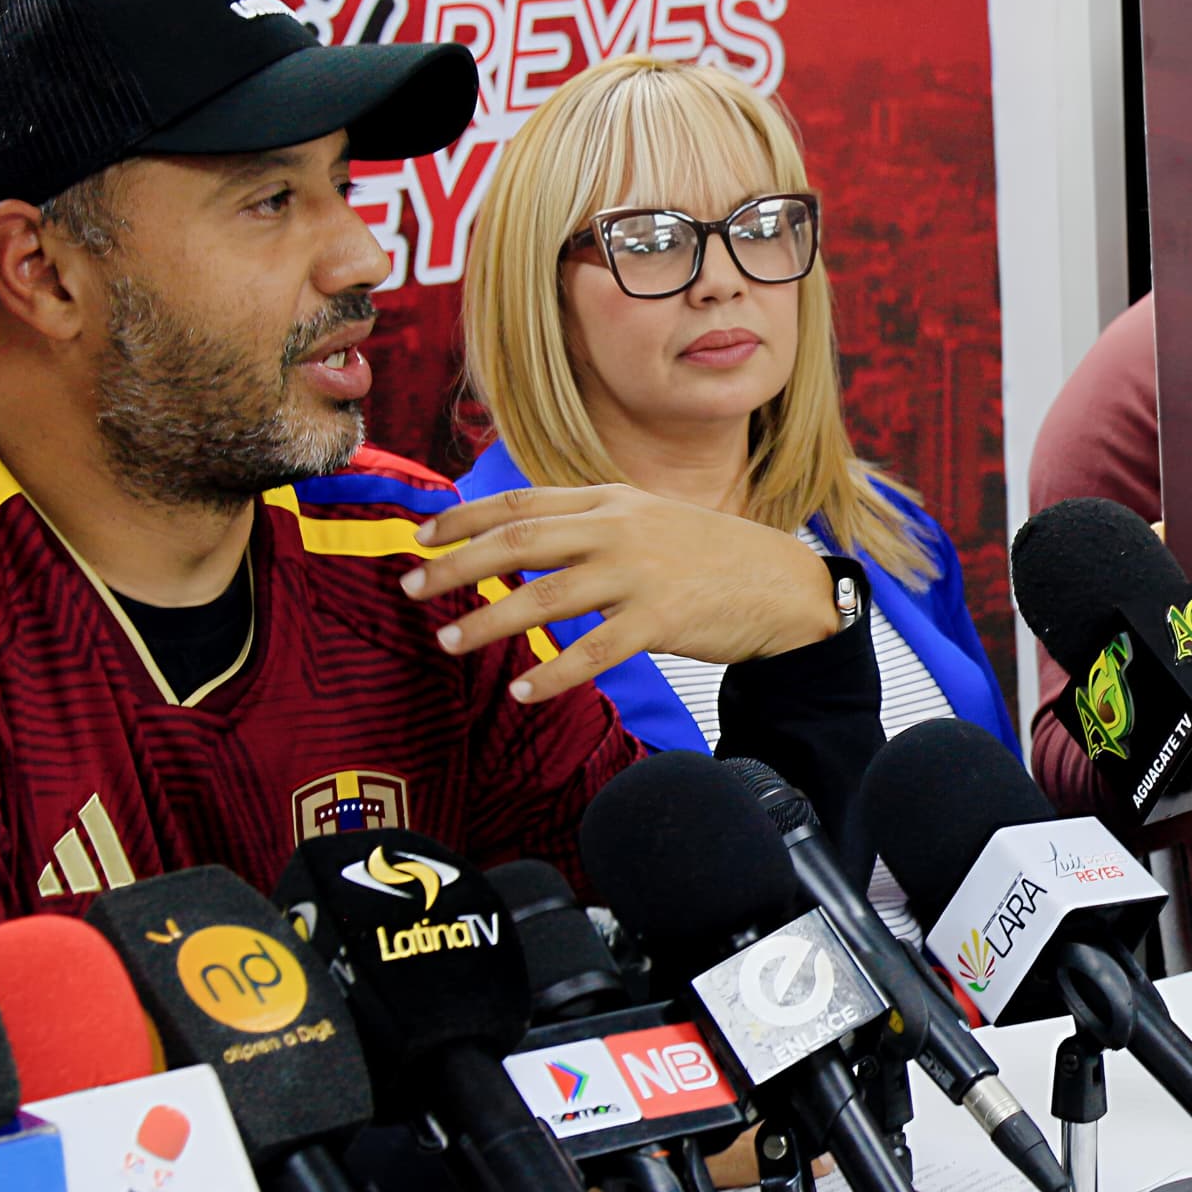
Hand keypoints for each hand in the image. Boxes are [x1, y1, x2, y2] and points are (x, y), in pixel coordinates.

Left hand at [403, 484, 841, 700]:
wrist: (781, 583)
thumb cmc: (707, 555)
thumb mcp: (647, 518)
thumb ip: (590, 522)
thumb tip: (520, 538)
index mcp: (610, 500)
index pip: (520, 502)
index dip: (463, 518)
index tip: (418, 537)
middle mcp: (618, 529)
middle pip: (517, 542)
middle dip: (455, 566)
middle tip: (409, 589)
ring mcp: (639, 573)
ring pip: (545, 597)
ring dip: (488, 621)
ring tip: (447, 642)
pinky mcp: (661, 619)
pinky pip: (593, 651)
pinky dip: (553, 673)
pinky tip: (521, 690)